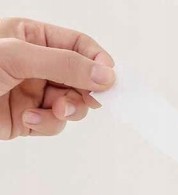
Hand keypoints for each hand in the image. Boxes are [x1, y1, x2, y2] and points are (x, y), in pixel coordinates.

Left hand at [0, 17, 114, 138]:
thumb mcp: (18, 57)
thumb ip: (65, 64)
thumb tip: (106, 75)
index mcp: (32, 37)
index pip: (78, 45)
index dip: (98, 61)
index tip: (111, 80)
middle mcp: (35, 65)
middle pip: (81, 78)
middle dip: (83, 92)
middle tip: (84, 101)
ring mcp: (33, 93)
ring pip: (71, 104)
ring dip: (67, 111)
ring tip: (53, 111)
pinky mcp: (29, 119)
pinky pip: (54, 124)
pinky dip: (47, 125)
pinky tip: (29, 120)